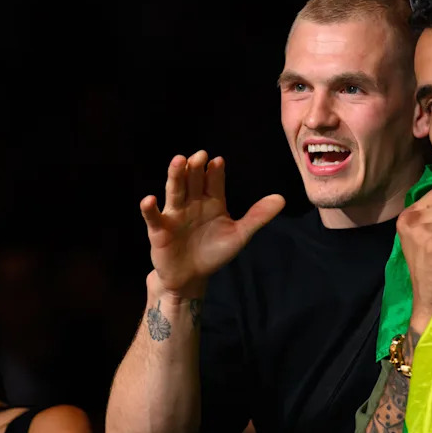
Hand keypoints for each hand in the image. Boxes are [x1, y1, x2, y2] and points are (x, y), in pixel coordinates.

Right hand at [141, 150, 284, 296]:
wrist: (192, 277)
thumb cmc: (214, 252)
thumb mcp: (239, 235)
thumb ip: (258, 216)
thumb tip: (282, 198)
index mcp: (212, 202)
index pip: (214, 181)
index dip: (216, 172)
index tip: (218, 161)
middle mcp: (193, 203)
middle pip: (194, 181)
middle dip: (196, 168)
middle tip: (200, 155)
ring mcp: (175, 214)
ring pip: (175, 191)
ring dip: (175, 176)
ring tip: (178, 161)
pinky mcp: (160, 230)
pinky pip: (154, 217)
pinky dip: (149, 209)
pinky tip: (149, 199)